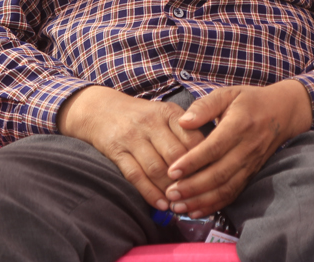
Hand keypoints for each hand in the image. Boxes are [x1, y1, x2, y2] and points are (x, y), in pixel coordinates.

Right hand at [57, 85, 203, 210]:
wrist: (101, 109)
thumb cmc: (141, 115)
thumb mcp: (164, 113)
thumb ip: (185, 131)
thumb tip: (209, 158)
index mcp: (168, 112)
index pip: (193, 138)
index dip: (204, 160)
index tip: (212, 177)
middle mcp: (151, 123)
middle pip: (176, 155)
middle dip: (188, 178)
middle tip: (198, 195)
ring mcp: (132, 137)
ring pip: (156, 168)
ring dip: (170, 190)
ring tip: (181, 204)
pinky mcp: (116, 151)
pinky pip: (136, 176)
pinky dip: (150, 193)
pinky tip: (161, 204)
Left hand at [164, 80, 311, 216]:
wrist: (283, 113)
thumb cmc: (250, 101)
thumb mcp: (228, 93)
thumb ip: (205, 106)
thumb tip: (183, 121)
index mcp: (239, 125)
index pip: (214, 147)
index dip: (193, 161)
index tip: (171, 171)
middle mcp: (247, 148)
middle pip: (219, 173)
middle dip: (193, 187)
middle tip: (170, 193)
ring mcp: (251, 164)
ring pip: (226, 188)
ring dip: (201, 200)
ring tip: (178, 205)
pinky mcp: (251, 174)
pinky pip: (233, 194)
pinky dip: (214, 205)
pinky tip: (195, 210)